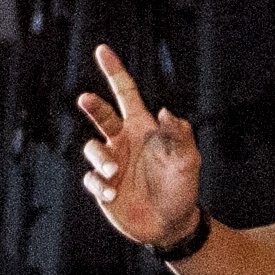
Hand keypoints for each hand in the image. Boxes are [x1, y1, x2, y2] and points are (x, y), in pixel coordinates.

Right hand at [76, 46, 205, 256]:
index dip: (114, 71)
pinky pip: (91, 179)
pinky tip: (112, 195)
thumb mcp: (188, 160)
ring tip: (116, 174)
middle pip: (101, 115)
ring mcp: (111, 164)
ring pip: (92, 149)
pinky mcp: (103, 187)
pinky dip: (100, 184)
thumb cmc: (182, 188)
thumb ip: (179, 135)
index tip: (102, 50)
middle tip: (86, 98)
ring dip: (102, 159)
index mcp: (142, 129)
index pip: (125, 94)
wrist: (172, 224)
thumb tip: (164, 111)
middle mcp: (123, 142)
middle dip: (93, 106)